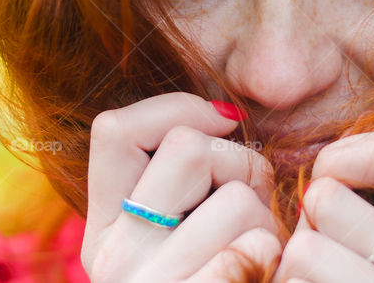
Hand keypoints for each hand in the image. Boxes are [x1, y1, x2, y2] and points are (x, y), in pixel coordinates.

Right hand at [81, 92, 282, 281]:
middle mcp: (114, 258)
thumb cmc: (213, 282)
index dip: (176, 108)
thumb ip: (180, 182)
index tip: (221, 123)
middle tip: (252, 204)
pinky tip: (263, 274)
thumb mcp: (173, 239)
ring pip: (236, 197)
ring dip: (268, 218)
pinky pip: (251, 246)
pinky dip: (270, 253)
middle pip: (187, 148)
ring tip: (261, 253)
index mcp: (103, 231)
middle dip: (239, 164)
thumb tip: (224, 114)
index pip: (114, 129)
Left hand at [272, 125, 373, 282]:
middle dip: (308, 224)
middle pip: (327, 196)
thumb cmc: (347, 281)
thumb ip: (359, 194)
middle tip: (321, 256)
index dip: (346, 155)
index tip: (334, 184)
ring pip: (304, 247)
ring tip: (313, 282)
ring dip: (291, 265)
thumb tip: (316, 151)